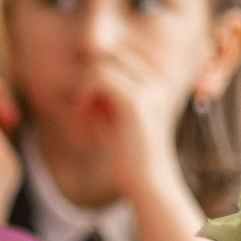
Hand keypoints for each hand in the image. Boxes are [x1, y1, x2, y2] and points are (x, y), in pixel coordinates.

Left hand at [77, 41, 194, 200]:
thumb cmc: (130, 157)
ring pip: (102, 65)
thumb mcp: (115, 120)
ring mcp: (149, 90)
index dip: (98, 77)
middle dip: (90, 79)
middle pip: (110, 56)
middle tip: (84, 109)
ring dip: (84, 88)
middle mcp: (156, 82)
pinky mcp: (136, 102)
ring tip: (84, 114)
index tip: (91, 107)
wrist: (149, 183)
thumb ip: (105, 98)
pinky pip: (100, 78)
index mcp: (157, 85)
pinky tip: (84, 117)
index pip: (119, 58)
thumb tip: (86, 78)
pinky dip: (85, 95)